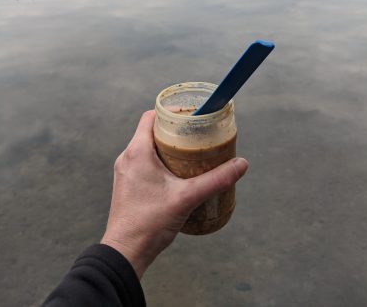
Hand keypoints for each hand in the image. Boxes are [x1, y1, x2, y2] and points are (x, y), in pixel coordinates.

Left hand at [101, 110, 247, 277]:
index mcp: (137, 151)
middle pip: (151, 132)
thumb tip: (241, 164)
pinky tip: (176, 175)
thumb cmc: (150, 223)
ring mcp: (125, 172)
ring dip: (167, 148)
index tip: (190, 116)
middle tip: (196, 136)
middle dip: (174, 132)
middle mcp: (127, 157)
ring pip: (147, 148)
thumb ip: (216, 180)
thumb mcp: (187, 197)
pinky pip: (143, 163)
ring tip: (190, 154)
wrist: (125, 252)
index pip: (151, 117)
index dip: (171, 113)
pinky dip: (159, 161)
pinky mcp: (127, 185)